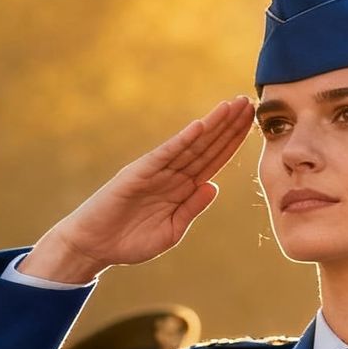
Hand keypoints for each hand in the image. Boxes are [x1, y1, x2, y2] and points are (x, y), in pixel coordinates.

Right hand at [20, 96, 255, 282]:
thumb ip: (191, 209)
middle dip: (228, 126)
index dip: (232, 143)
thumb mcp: (170, 232)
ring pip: (190, 145)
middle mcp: (171, 175)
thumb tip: (214, 186)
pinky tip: (200, 126)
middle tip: (249, 102)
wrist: (94, 247)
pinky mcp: (138, 173)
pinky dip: (182, 140)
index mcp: (181, 189)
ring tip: (231, 105)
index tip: (253, 124)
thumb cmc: (129, 242)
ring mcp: (155, 172)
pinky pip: (165, 155)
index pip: (213, 161)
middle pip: (206, 146)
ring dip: (212, 125)